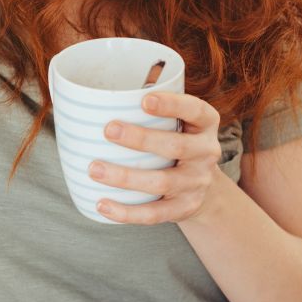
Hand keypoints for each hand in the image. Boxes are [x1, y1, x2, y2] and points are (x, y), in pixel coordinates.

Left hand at [89, 92, 223, 224]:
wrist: (204, 186)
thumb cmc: (177, 140)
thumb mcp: (178, 120)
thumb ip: (152, 104)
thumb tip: (102, 88)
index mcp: (205, 123)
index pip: (195, 110)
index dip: (172, 104)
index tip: (144, 100)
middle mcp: (206, 152)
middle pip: (176, 146)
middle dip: (141, 138)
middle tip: (108, 130)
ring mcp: (197, 183)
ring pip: (162, 182)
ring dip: (126, 177)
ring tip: (94, 169)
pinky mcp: (184, 208)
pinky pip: (154, 214)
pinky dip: (126, 212)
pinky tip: (102, 204)